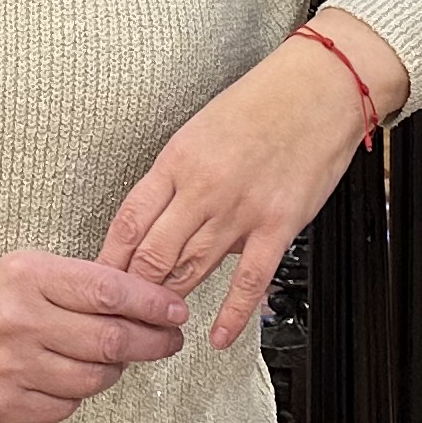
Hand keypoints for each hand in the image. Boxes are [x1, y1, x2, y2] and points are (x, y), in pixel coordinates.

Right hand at [0, 250, 189, 422]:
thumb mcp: (17, 268)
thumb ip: (71, 283)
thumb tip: (137, 300)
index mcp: (26, 276)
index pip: (109, 292)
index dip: (152, 303)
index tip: (177, 310)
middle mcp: (20, 323)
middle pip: (110, 339)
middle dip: (152, 342)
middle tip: (171, 340)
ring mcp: (11, 371)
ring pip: (93, 379)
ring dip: (117, 370)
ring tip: (121, 358)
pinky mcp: (3, 409)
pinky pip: (65, 407)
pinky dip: (79, 394)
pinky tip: (73, 378)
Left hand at [101, 17, 414, 351]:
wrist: (320, 88)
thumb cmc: (264, 102)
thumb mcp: (202, 128)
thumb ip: (180, 177)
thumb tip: (163, 220)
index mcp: (178, 158)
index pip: (130, 220)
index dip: (111, 258)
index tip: (101, 281)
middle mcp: (203, 186)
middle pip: (154, 253)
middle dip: (134, 290)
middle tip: (125, 313)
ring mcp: (240, 208)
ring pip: (193, 268)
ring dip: (171, 301)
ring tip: (157, 325)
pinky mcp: (278, 224)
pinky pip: (249, 279)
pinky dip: (231, 314)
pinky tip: (218, 334)